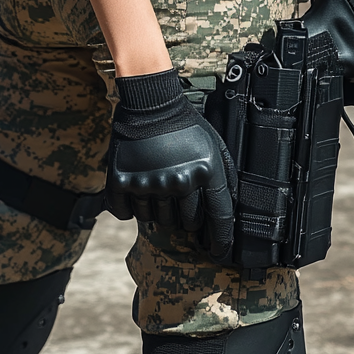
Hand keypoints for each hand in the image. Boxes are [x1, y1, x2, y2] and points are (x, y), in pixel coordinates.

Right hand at [106, 68, 236, 260]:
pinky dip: (131, 208)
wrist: (150, 100)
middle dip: (186, 216)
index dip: (221, 240)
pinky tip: (137, 191)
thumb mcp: (214, 145)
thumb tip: (231, 208)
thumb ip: (225, 177)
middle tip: (178, 196)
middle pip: (186, 223)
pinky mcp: (122, 181)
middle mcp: (179, 180)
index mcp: (205, 171)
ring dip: (159, 210)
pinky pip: (127, 214)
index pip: (219, 218)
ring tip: (158, 185)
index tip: (217, 252)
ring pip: (157, 220)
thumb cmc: (184, 124)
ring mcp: (149, 182)